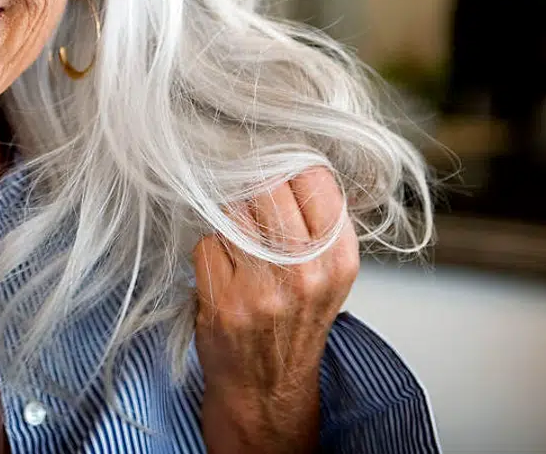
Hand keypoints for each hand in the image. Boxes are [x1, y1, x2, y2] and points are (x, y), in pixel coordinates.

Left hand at [192, 167, 358, 453]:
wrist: (267, 390)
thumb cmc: (292, 322)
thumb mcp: (326, 271)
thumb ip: (316, 219)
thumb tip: (286, 155)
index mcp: (339, 257)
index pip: (312, 175)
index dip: (287, 167)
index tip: (274, 172)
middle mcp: (308, 271)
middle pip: (266, 183)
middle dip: (251, 187)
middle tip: (249, 209)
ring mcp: (265, 288)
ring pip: (231, 209)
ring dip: (226, 220)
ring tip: (239, 247)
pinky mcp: (227, 301)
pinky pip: (206, 242)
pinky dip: (207, 252)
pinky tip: (222, 275)